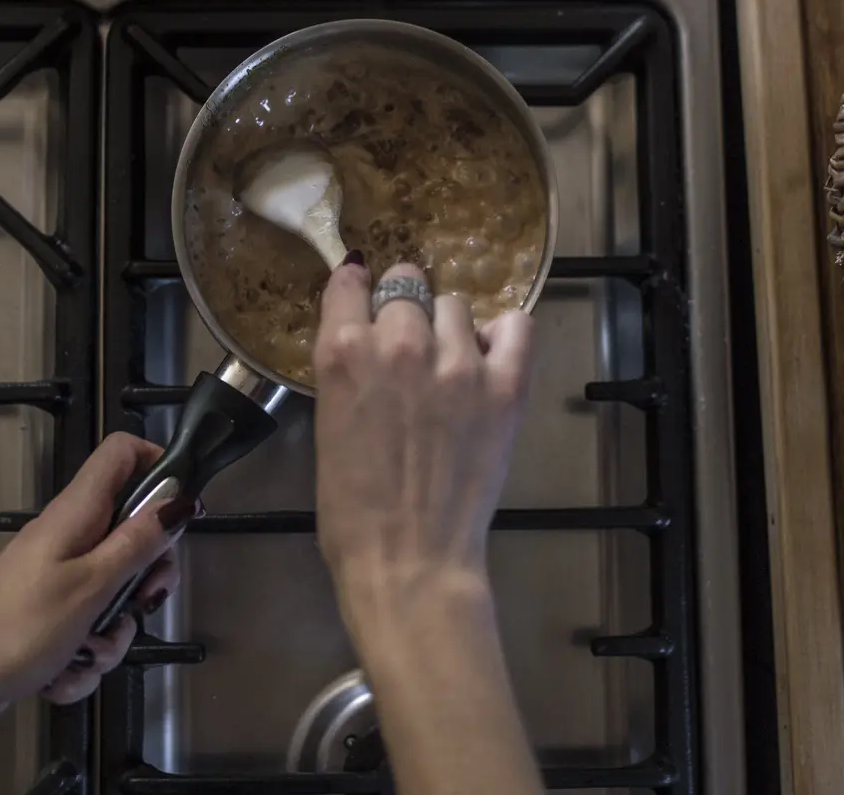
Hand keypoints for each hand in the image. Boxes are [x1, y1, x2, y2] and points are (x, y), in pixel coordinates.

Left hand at [0, 432, 194, 732]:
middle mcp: (68, 537)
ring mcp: (57, 579)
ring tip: (86, 655)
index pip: (122, 453)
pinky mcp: (48, 618)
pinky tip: (61, 676)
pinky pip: (87, 631)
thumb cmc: (18, 628)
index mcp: (76, 513)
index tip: (181, 510)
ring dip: (111, 633)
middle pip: (131, 532)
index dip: (157, 465)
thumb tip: (181, 500)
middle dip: (146, 577)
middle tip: (143, 602)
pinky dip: (82, 658)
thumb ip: (138, 543)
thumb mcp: (91, 586)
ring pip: (113, 593)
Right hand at [311, 261, 534, 636]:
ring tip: (448, 367)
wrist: (409, 560)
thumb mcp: (328, 426)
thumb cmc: (352, 510)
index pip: (350, 283)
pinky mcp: (505, 385)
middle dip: (404, 310)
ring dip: (448, 329)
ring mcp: (458, 362)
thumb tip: (365, 342)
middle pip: (407, 286)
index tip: (362, 295)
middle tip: (408, 347)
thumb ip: (346, 373)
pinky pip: (515, 326)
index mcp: (343, 353)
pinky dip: (502, 335)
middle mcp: (400, 344)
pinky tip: (490, 358)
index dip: (357, 288)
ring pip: (455, 307)